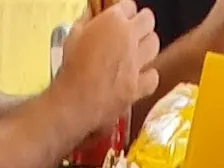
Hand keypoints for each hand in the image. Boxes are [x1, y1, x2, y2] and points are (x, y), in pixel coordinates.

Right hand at [55, 0, 159, 131]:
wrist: (73, 103)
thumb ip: (85, 23)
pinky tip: (139, 78)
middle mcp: (129, 38)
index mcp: (112, 22)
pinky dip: (148, 77)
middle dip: (141, 24)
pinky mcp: (139, 86)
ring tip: (137, 53)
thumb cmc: (69, 70)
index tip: (120, 19)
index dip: (124, 13)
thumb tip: (90, 16)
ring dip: (146, 47)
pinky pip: (153, 76)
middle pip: (148, 21)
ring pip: (154, 45)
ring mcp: (136, 63)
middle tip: (133, 32)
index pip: (129, 6)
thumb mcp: (72, 37)